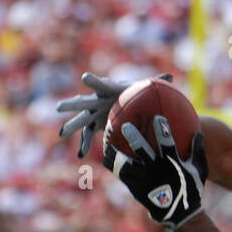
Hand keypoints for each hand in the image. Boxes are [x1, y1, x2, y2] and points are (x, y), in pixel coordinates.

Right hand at [57, 72, 172, 157]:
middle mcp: (98, 101)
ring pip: (81, 120)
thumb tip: (171, 76)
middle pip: (83, 103)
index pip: (100, 85)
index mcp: (108, 91)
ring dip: (71, 126)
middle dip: (72, 105)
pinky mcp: (95, 123)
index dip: (93, 82)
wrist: (126, 100)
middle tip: (59, 107)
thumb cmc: (135, 93)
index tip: (85, 78)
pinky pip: (87, 134)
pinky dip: (85, 144)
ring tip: (62, 133)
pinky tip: (81, 155)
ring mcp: (94, 112)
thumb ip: (156, 82)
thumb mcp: (145, 89)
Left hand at [103, 115, 208, 229]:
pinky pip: (122, 175)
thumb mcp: (199, 171)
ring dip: (116, 152)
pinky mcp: (136, 189)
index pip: (167, 143)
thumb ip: (197, 151)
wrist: (180, 214)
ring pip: (126, 163)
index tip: (157, 117)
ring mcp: (144, 180)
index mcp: (172, 163)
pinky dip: (113, 165)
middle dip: (133, 137)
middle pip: (142, 151)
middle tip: (125, 126)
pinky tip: (107, 157)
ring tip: (106, 143)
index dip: (162, 129)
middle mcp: (156, 170)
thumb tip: (200, 132)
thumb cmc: (191, 189)